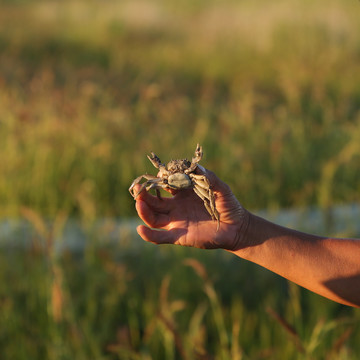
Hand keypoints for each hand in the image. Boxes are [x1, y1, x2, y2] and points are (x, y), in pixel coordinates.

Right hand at [133, 166, 248, 249]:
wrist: (237, 227)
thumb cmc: (228, 205)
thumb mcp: (220, 188)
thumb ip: (208, 177)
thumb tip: (196, 166)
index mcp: (182, 193)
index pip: (164, 186)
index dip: (157, 181)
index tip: (155, 176)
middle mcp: (175, 206)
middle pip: (153, 202)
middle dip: (143, 195)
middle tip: (137, 189)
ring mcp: (176, 221)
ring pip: (153, 217)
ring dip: (143, 211)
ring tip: (139, 203)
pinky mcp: (179, 236)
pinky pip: (160, 237)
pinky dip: (149, 235)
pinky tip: (140, 229)